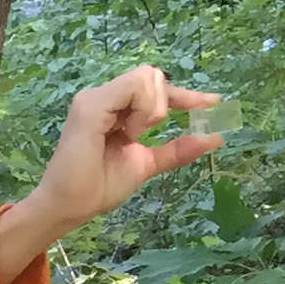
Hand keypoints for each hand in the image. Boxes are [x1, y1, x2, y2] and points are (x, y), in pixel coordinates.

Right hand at [0, 66, 223, 274]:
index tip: (213, 103)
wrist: (68, 207)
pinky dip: (142, 110)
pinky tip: (129, 133)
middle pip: (153, 76)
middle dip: (165, 102)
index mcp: (113, 108)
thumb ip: (176, 149)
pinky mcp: (90, 106)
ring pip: (146, 78)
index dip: (185, 95)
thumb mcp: (146, 164)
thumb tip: (216, 137)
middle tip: (143, 135)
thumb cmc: (97, 187)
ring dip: (152, 109)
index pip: (155, 87)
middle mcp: (102, 97)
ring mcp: (94, 99)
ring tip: (131, 136)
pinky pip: (133, 88)